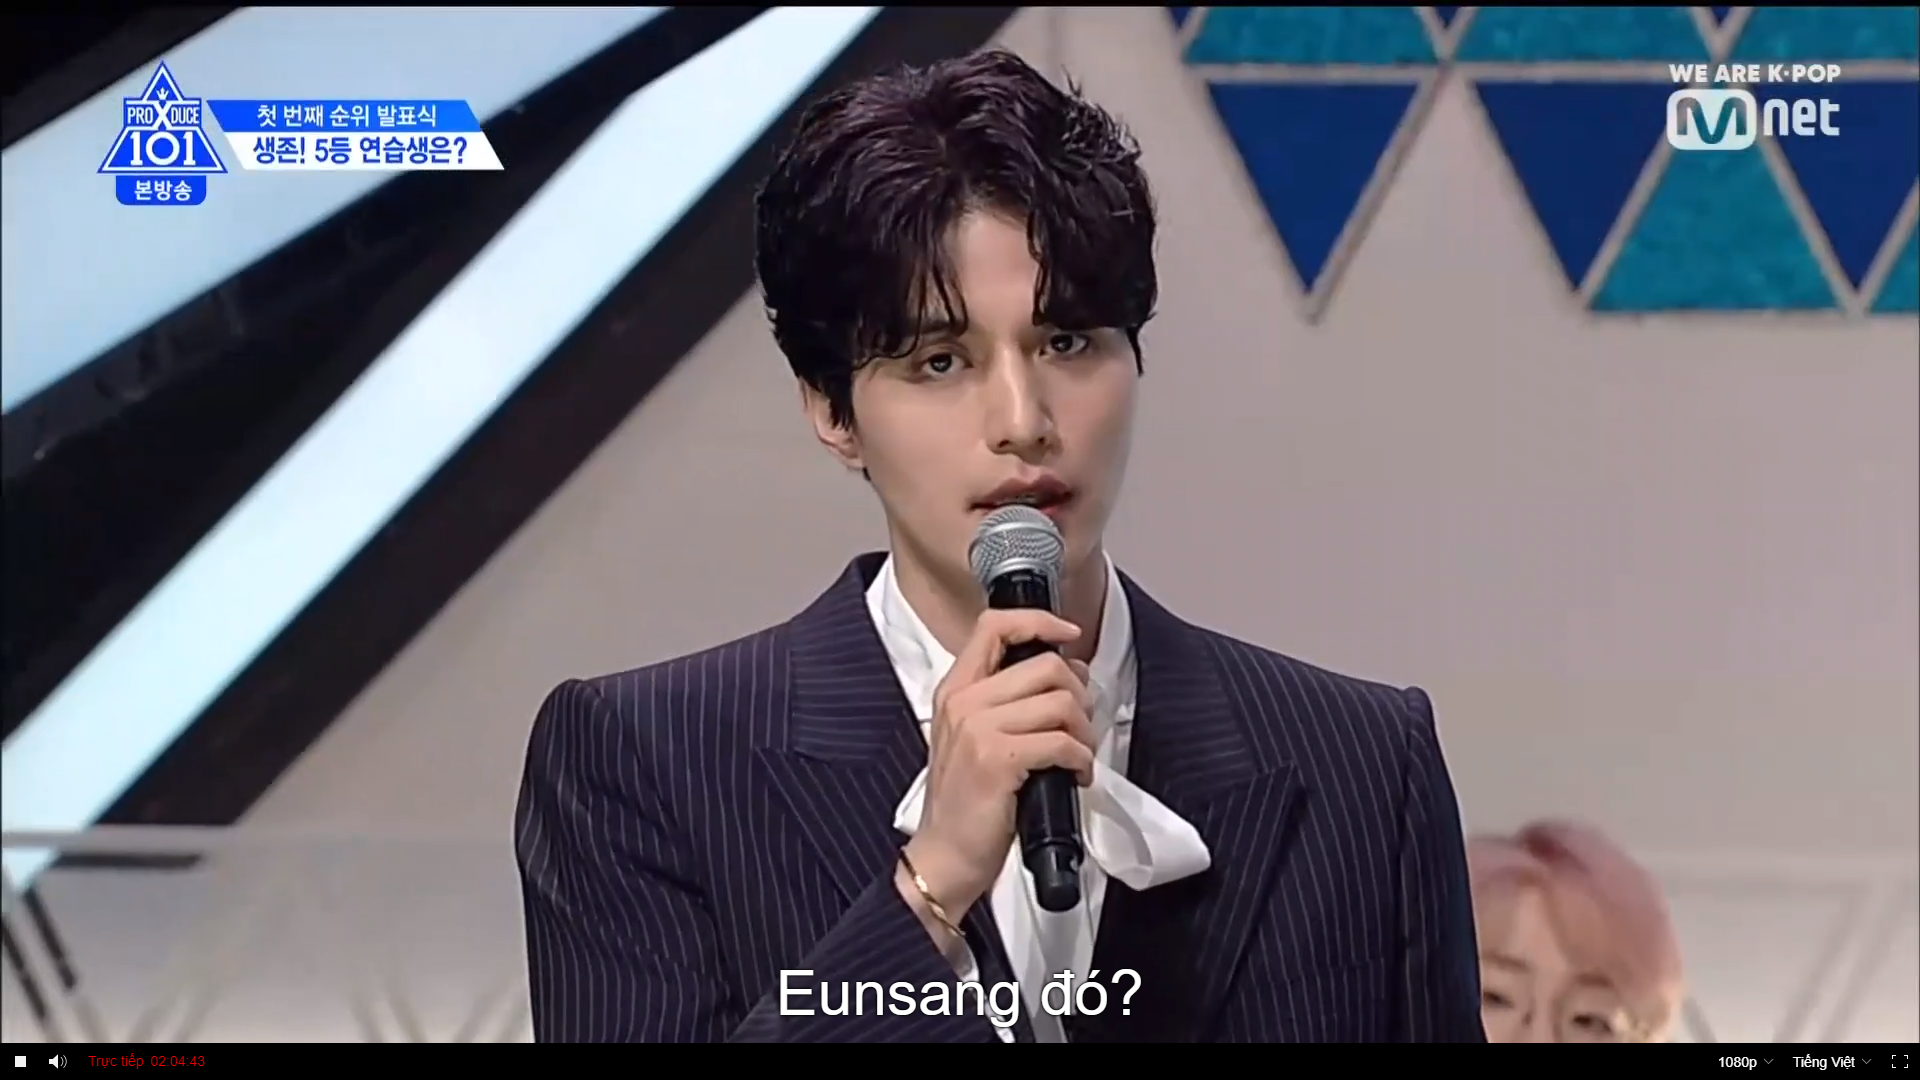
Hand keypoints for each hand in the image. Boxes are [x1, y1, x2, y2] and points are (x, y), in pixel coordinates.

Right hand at [899, 609, 1097, 925]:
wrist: (945, 855)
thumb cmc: (967, 802)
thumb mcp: (974, 737)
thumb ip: (1009, 701)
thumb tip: (1068, 674)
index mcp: (956, 689)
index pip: (995, 626)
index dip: (1040, 621)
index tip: (1069, 633)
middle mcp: (964, 702)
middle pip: (1047, 666)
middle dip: (1079, 695)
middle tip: (1080, 726)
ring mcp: (978, 730)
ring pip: (1062, 703)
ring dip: (1085, 732)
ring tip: (1079, 755)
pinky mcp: (998, 760)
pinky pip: (1062, 742)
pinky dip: (1081, 759)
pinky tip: (1075, 775)